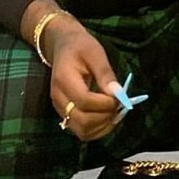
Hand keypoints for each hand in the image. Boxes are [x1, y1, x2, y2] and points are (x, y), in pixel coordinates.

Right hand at [43, 17, 120, 140]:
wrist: (63, 47)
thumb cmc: (80, 47)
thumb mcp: (95, 53)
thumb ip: (105, 74)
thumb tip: (119, 94)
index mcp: (64, 79)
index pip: (84, 101)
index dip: (105, 103)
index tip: (119, 97)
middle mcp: (58, 98)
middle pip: (83, 120)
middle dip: (105, 116)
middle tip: (119, 105)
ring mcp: (60, 109)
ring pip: (82, 131)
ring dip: (103, 126)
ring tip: (114, 111)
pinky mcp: (66, 115)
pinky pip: (82, 131)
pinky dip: (98, 129)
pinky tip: (107, 117)